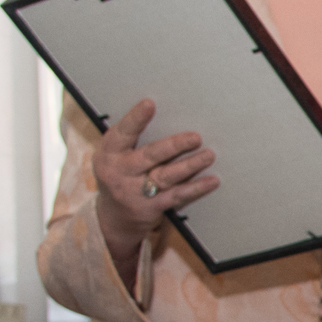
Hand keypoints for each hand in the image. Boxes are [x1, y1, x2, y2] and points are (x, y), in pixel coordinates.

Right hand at [93, 99, 214, 268]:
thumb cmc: (118, 173)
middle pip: (150, 156)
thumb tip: (159, 110)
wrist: (113, 217)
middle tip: (196, 137)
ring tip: (209, 155)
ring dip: (190, 165)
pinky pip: (177, 196)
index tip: (150, 104)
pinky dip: (196, 188)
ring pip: (167, 176)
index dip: (135, 119)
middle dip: (174, 146)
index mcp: (110, 153)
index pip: (123, 133)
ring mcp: (136, 192)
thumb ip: (130, 137)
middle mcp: (121, 172)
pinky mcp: (152, 207)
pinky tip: (212, 180)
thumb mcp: (113, 154)